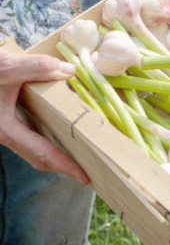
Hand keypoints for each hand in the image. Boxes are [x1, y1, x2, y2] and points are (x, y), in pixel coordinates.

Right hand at [0, 48, 89, 184]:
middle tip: (85, 167)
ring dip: (52, 150)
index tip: (84, 176)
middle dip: (61, 164)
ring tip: (76, 148)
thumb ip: (38, 68)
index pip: (41, 153)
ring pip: (30, 145)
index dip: (65, 166)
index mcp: (4, 129)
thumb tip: (69, 72)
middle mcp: (3, 133)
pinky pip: (26, 132)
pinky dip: (43, 133)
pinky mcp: (2, 118)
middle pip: (37, 156)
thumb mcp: (6, 68)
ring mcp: (2, 127)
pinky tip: (56, 124)